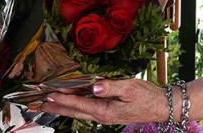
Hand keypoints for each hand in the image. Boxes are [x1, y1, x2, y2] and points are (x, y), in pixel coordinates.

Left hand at [43, 78, 167, 124]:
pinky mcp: (109, 112)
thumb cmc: (147, 97)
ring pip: (80, 111)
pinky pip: (87, 109)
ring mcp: (105, 115)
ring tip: (51, 104)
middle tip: (41, 103)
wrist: (161, 106)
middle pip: (74, 111)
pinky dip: (76, 105)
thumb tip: (95, 86)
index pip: (79, 104)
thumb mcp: (130, 88)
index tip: (49, 94)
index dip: (63, 98)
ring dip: (64, 107)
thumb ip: (111, 87)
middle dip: (57, 107)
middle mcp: (103, 115)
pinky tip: (72, 102)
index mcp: (106, 110)